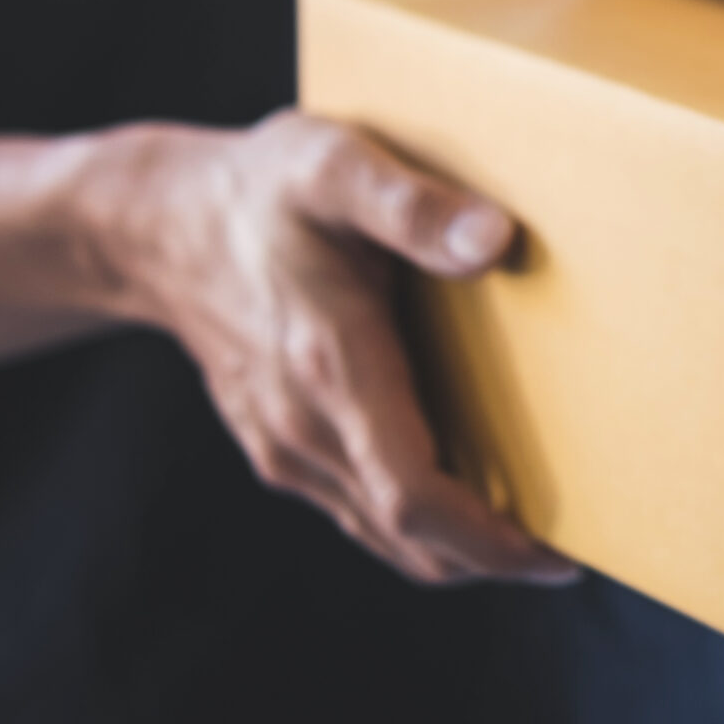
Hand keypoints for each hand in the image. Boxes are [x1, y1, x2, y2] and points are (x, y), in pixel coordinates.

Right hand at [90, 110, 573, 586]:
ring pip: (380, 533)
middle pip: (406, 537)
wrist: (157, 224)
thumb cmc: (261, 188)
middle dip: (489, 558)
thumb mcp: (335, 165)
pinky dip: (412, 521)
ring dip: (454, 547)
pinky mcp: (277, 444)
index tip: (555, 554)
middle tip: (565, 552)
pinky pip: (355, 507)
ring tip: (531, 530)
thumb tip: (496, 241)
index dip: (489, 540)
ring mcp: (285, 444)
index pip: (413, 496)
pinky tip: (462, 491)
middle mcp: (305, 424)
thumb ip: (413, 205)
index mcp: (332, 365)